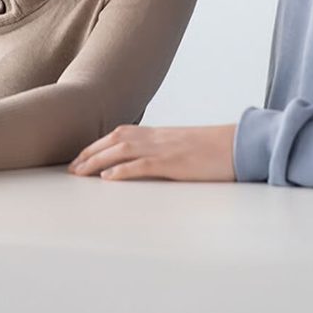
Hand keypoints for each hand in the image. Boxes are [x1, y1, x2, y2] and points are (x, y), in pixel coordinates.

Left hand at [68, 124, 237, 181]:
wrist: (241, 144)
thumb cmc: (216, 150)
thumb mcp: (185, 149)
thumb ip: (165, 152)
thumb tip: (148, 163)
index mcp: (160, 134)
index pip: (121, 135)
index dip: (98, 145)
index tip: (81, 157)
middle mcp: (158, 138)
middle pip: (115, 140)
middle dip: (90, 153)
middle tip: (71, 168)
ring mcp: (166, 149)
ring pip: (123, 149)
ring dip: (97, 160)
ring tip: (80, 172)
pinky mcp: (175, 163)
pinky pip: (144, 164)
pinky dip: (123, 169)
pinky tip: (108, 177)